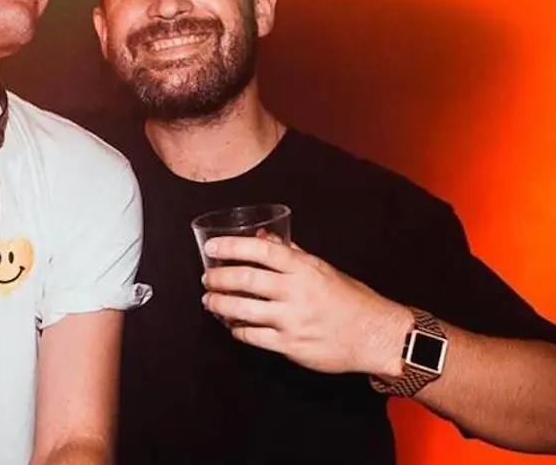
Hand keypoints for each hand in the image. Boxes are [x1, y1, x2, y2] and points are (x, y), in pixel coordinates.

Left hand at [201, 236, 412, 375]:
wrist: (375, 335)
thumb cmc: (350, 299)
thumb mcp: (323, 268)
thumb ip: (292, 253)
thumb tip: (263, 235)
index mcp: (305, 269)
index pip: (262, 250)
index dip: (233, 246)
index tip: (212, 247)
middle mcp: (297, 292)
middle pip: (246, 280)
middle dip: (219, 278)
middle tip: (207, 278)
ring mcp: (293, 320)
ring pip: (244, 310)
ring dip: (220, 304)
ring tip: (210, 301)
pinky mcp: (291, 346)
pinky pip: (253, 337)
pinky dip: (237, 330)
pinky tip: (231, 325)